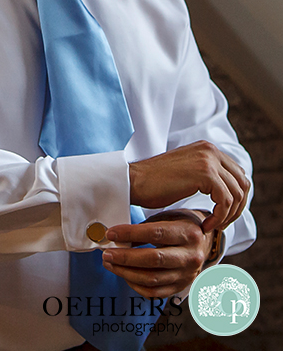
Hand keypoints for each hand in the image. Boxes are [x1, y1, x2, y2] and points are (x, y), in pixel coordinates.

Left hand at [102, 209, 212, 297]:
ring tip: (110, 263)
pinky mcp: (181, 286)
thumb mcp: (167, 218)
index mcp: (188, 234)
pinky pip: (155, 291)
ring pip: (152, 278)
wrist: (204, 241)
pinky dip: (136, 285)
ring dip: (126, 272)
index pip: (155, 234)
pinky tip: (124, 275)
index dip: (130, 234)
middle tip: (107, 253)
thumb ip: (144, 227)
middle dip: (125, 257)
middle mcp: (191, 256)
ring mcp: (187, 274)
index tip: (111, 234)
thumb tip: (116, 237)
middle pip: (153, 259)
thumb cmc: (180, 225)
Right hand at [128, 141, 249, 232]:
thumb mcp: (185, 174)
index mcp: (207, 148)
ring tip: (212, 226)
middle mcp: (210, 150)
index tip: (223, 215)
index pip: (237, 174)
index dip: (236, 198)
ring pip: (237, 194)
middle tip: (222, 223)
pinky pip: (225, 201)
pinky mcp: (205, 174)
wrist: (132, 182)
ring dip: (228, 215)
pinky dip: (219, 217)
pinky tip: (205, 224)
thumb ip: (206, 175)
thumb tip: (228, 192)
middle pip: (242, 183)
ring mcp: (208, 160)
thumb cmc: (153, 184)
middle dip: (237, 208)